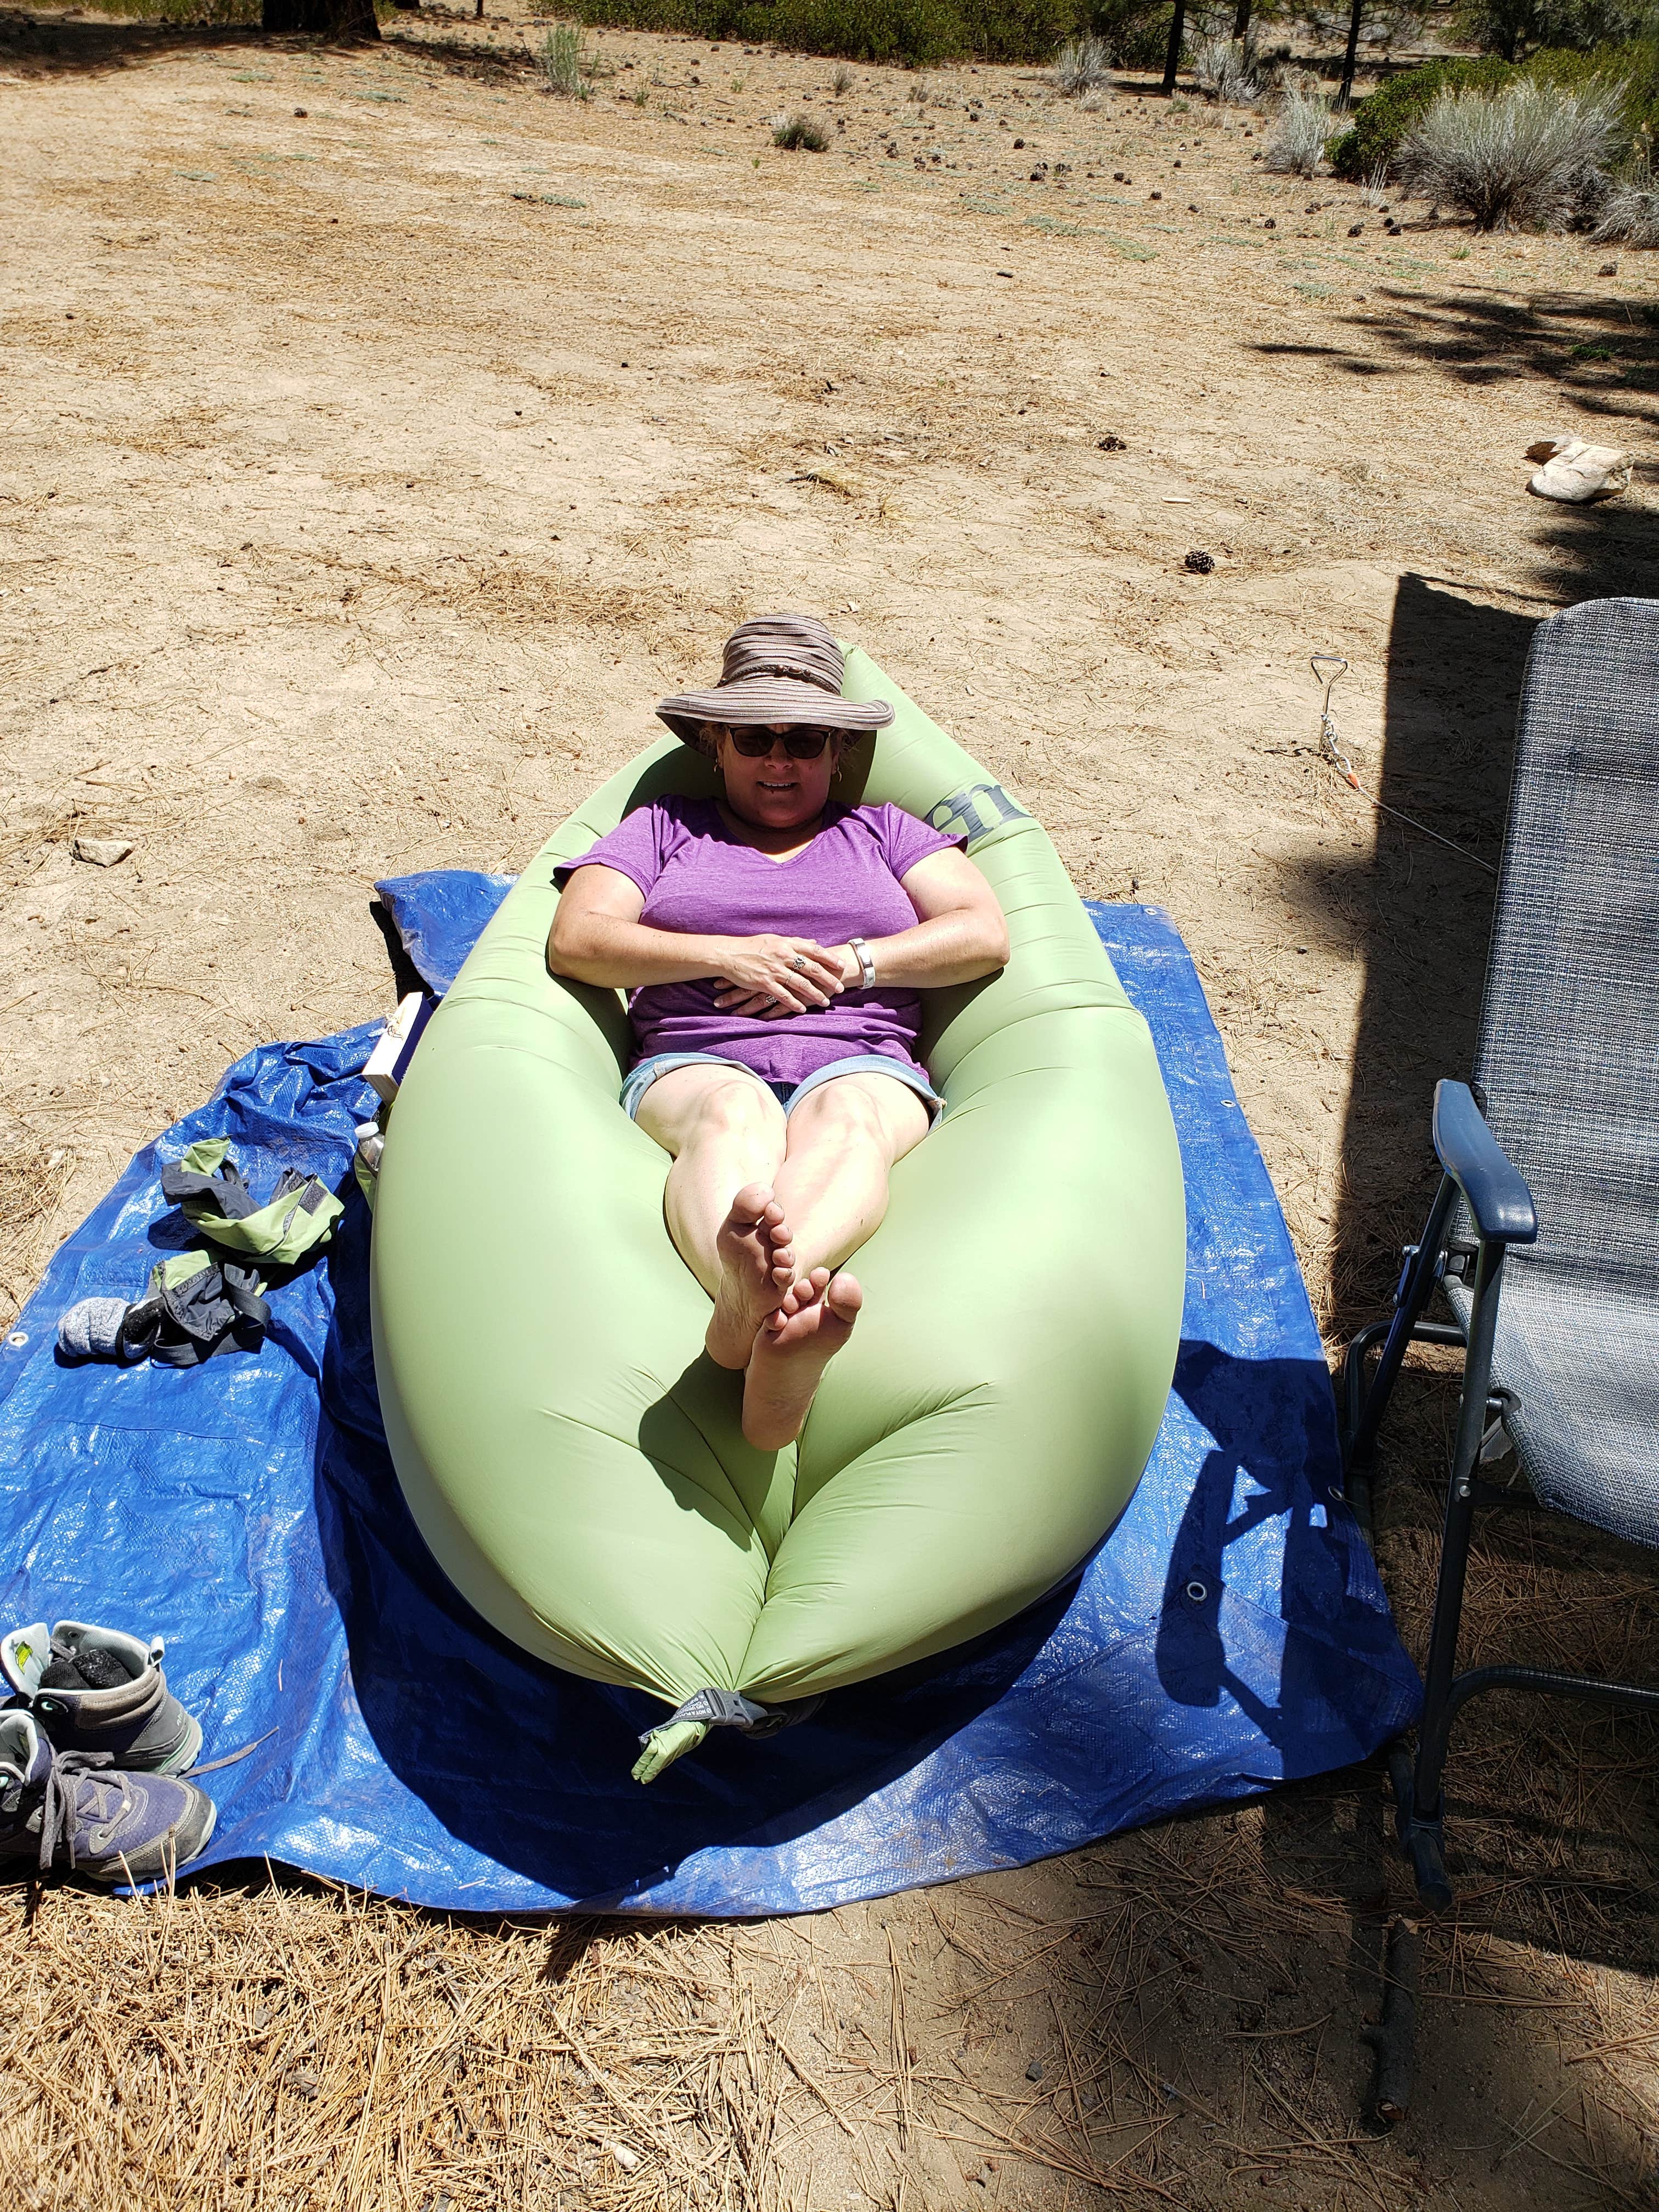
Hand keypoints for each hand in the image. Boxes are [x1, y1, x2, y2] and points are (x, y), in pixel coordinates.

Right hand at [712, 936, 844, 1018]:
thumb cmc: (753, 946)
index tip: (841, 966)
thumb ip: (796, 942)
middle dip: (827, 979)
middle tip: (839, 988)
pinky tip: (803, 1009)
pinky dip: (794, 1003)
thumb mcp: (775, 939)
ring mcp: (773, 970)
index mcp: (786, 944)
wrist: (729, 954)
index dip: (829, 958)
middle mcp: (782, 955)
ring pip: (800, 983)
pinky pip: (783, 995)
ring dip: (814, 994)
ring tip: (825, 1002)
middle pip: (811, 968)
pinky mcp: (764, 982)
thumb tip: (815, 942)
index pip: (814, 950)